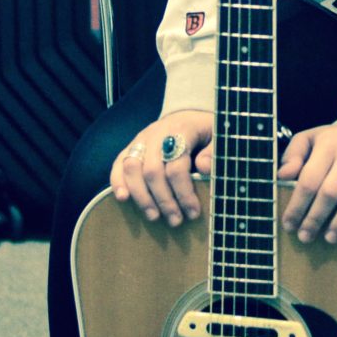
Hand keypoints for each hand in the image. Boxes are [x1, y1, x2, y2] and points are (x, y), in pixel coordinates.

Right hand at [111, 109, 215, 227]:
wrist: (189, 116)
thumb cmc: (206, 131)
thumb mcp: (218, 136)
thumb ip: (214, 151)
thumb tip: (203, 168)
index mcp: (181, 129)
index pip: (176, 166)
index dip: (184, 192)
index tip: (193, 212)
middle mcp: (157, 133)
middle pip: (152, 171)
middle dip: (164, 200)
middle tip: (175, 220)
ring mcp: (141, 139)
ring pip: (132, 168)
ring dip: (141, 197)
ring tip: (154, 217)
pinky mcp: (131, 145)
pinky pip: (118, 163)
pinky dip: (117, 181)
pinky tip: (123, 199)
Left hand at [278, 124, 336, 244]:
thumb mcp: (312, 137)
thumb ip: (293, 154)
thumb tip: (282, 176)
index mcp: (328, 144)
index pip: (309, 179)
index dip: (297, 205)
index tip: (289, 225)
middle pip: (331, 190)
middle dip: (316, 217)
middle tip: (306, 237)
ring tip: (330, 237)